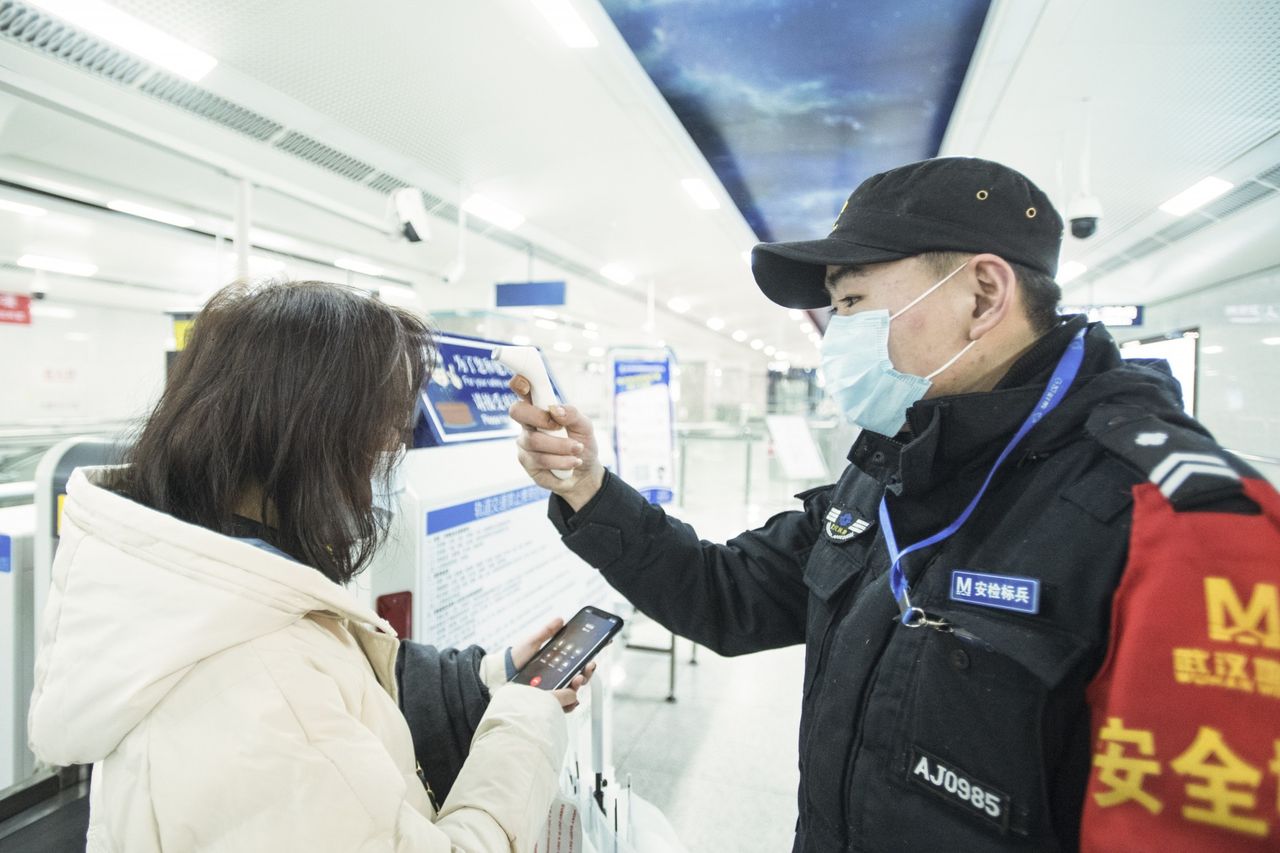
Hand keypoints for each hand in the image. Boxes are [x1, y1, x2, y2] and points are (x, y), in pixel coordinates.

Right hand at [508, 376, 605, 510]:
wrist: (585, 473)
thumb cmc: (582, 443)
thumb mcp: (585, 426)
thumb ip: (572, 414)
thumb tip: (555, 410)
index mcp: (540, 407)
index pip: (523, 389)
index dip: (519, 383)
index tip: (524, 383)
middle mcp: (528, 423)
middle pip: (517, 411)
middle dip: (540, 418)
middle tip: (559, 427)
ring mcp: (525, 443)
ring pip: (534, 441)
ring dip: (561, 447)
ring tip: (577, 451)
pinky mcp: (527, 463)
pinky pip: (540, 460)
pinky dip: (561, 461)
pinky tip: (572, 462)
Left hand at [511, 618, 596, 713]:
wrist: (501, 675)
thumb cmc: (516, 658)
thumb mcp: (532, 642)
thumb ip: (546, 632)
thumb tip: (560, 619)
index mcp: (559, 661)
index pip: (580, 658)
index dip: (592, 652)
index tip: (603, 644)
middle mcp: (560, 675)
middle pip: (581, 674)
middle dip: (588, 671)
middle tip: (588, 666)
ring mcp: (555, 689)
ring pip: (575, 689)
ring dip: (580, 684)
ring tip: (577, 680)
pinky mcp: (549, 701)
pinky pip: (564, 704)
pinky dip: (570, 703)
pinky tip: (572, 699)